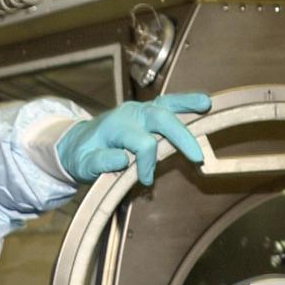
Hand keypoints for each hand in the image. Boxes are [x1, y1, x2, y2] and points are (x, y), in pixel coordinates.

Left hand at [56, 92, 210, 185]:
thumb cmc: (82, 156)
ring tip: (207, 105)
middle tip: (198, 157)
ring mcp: (141, 109)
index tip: (146, 181)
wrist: (77, 142)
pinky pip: (169, 104)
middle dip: (181, 136)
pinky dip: (186, 103)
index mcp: (116, 126)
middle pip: (161, 119)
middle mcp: (131, 113)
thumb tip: (122, 160)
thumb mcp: (83, 164)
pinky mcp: (148, 111)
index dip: (148, 163)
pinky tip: (203, 103)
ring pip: (167, 104)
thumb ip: (100, 162)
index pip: (143, 143)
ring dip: (188, 105)